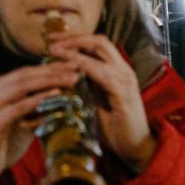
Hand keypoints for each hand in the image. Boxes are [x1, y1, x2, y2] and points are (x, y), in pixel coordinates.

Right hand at [0, 62, 82, 184]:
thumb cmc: (0, 143)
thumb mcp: (18, 120)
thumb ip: (33, 108)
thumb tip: (62, 96)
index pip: (24, 72)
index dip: (48, 68)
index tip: (71, 66)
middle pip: (25, 75)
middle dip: (53, 71)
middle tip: (76, 68)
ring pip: (23, 85)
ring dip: (50, 81)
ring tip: (71, 79)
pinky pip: (21, 106)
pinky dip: (40, 99)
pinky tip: (57, 95)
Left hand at [48, 33, 154, 170]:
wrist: (133, 147)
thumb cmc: (111, 125)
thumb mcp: (92, 100)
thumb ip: (81, 85)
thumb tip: (57, 73)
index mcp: (115, 70)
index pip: (95, 43)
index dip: (74, 38)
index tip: (51, 38)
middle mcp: (123, 70)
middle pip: (99, 41)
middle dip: (73, 38)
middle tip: (51, 40)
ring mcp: (125, 80)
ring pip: (100, 53)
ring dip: (75, 50)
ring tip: (54, 50)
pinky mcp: (124, 94)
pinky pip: (103, 75)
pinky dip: (85, 68)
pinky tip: (68, 69)